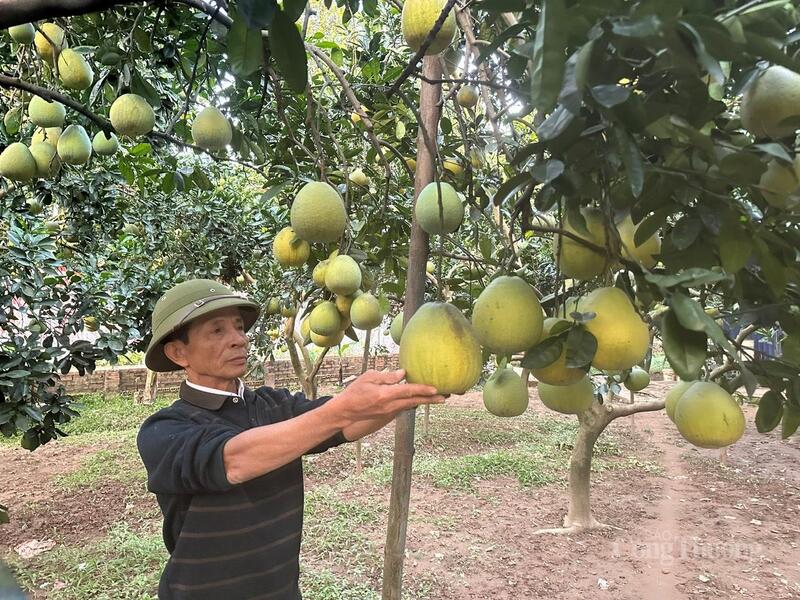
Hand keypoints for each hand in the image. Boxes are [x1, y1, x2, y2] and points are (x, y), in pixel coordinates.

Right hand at [329, 369, 444, 422]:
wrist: (345, 412)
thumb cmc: (354, 391)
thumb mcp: (368, 377)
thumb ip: (387, 376)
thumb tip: (403, 374)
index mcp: (384, 395)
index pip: (407, 391)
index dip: (422, 390)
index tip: (435, 389)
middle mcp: (389, 405)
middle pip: (414, 402)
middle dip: (431, 399)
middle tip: (446, 397)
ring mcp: (389, 411)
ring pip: (411, 405)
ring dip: (425, 401)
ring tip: (439, 398)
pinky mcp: (388, 414)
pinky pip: (404, 407)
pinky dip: (414, 402)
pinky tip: (422, 399)